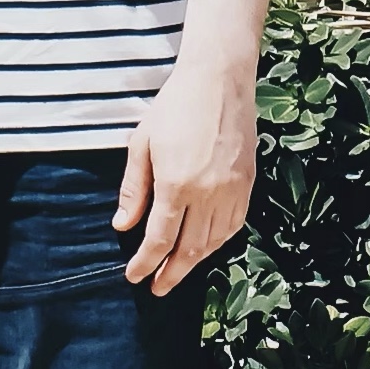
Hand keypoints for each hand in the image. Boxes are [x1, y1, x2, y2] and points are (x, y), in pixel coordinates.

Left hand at [114, 48, 257, 293]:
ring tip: (177, 272)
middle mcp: (207, 194)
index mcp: (176, 184)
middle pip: (189, 250)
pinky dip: (217, 243)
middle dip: (170, 273)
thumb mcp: (142, 143)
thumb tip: (122, 226)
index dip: (145, 263)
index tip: (135, 277)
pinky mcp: (248, 185)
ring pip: (213, 243)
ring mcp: (232, 191)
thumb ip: (134, 189)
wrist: (219, 80)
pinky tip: (205, 248)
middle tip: (156, 288)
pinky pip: (233, 226)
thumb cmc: (174, 106)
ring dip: (194, 263)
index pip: (159, 239)